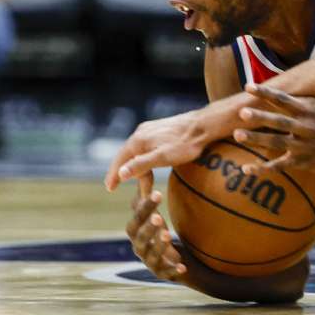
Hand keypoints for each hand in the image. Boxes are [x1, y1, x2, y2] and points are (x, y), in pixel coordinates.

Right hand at [105, 106, 232, 190]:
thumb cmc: (186, 144)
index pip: (120, 161)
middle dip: (125, 173)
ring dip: (138, 168)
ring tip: (142, 183)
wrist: (205, 125)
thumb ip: (141, 165)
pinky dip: (146, 160)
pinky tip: (151, 166)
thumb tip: (121, 174)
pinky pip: (147, 147)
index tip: (109, 188)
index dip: (114, 176)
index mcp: (138, 140)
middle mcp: (140, 133)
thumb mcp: (163, 158)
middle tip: (117, 186)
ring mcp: (150, 130)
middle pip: (127, 156)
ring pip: (138, 152)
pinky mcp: (160, 129)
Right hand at [126, 175, 187, 281]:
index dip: (145, 207)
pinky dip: (173, 269)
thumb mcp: (158, 217)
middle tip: (158, 216)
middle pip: (139, 236)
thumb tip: (142, 171)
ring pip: (150, 255)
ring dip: (158, 245)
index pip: (137, 217)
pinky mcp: (162, 274)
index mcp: (138, 231)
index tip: (158, 193)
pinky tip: (183, 266)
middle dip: (148, 226)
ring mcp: (150, 262)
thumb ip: (149, 200)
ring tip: (168, 235)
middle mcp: (140, 247)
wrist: (184, 263)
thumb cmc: (165, 236)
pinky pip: (166, 273)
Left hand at [234, 84, 314, 174]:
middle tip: (242, 112)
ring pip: (276, 142)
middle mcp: (305, 127)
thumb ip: (298, 101)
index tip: (248, 87)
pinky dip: (262, 168)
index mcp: (308, 111)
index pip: (283, 99)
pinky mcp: (302, 162)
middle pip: (279, 121)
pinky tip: (246, 168)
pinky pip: (279, 165)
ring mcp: (304, 146)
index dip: (265, 92)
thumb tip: (273, 92)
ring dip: (256, 139)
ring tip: (237, 135)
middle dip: (260, 117)